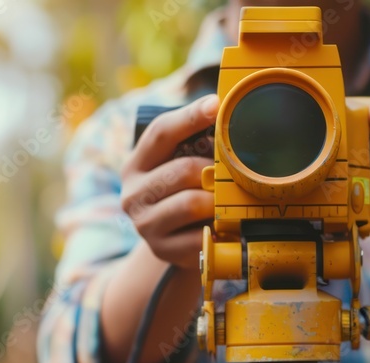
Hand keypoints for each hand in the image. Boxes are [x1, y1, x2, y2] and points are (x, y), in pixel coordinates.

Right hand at [120, 94, 218, 268]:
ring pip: (192, 203)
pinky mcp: (163, 250)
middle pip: (183, 171)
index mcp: (136, 165)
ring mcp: (145, 225)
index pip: (160, 133)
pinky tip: (226, 225)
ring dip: (218, 201)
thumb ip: (194, 143)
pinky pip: (200, 236)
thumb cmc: (182, 195)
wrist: (173, 244)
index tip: (216, 105)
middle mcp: (133, 194)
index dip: (189, 117)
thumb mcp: (178, 166)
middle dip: (214, 171)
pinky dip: (219, 229)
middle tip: (236, 172)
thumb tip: (227, 110)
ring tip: (230, 200)